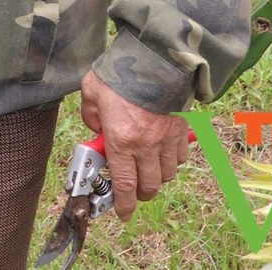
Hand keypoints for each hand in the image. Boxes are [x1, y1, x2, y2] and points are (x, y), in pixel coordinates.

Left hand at [78, 70, 191, 220]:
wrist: (153, 58)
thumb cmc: (119, 74)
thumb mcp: (91, 91)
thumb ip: (90, 115)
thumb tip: (95, 128)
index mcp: (120, 140)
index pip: (124, 185)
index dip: (123, 205)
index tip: (122, 214)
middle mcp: (145, 145)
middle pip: (148, 186)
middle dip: (139, 193)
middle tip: (131, 188)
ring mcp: (166, 140)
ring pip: (167, 175)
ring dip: (156, 177)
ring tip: (145, 166)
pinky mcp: (181, 131)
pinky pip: (180, 158)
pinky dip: (172, 160)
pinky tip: (161, 150)